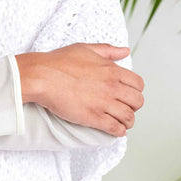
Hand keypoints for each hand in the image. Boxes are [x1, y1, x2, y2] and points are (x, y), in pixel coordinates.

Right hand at [15, 43, 144, 135]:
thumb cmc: (58, 62)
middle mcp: (112, 86)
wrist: (42, 76)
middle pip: (137, 101)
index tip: (127, 95)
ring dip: (128, 122)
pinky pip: (115, 128)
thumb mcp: (85, 48)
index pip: (138, 84)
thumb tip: (125, 51)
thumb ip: (108, 50)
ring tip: (122, 123)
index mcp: (112, 70)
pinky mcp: (93, 117)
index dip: (135, 91)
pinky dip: (119, 131)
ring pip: (128, 117)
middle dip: (134, 107)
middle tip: (125, 109)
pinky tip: (116, 131)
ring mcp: (103, 103)